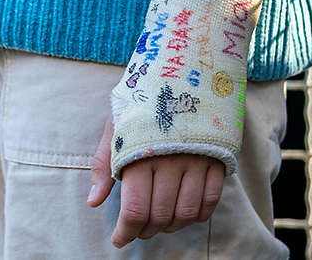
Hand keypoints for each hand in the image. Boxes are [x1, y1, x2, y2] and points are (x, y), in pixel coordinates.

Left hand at [87, 114, 224, 247]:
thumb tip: (94, 202)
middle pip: (160, 216)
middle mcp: (171, 159)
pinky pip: (210, 202)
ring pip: (186, 214)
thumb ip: (103, 164)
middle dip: (145, 230)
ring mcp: (197, 160)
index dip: (126, 232)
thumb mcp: (116, 128)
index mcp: (141, 153)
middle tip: (137, 229)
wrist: (182, 71)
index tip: (119, 240)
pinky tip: (182, 211)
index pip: (135, 210)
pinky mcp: (217, 159)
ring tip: (159, 221)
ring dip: (170, 226)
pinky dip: (196, 215)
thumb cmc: (142, 103)